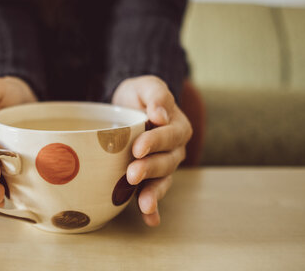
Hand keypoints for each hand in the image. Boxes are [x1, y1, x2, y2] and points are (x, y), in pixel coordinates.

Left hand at [112, 75, 191, 225]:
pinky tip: (150, 220)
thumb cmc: (138, 95)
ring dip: (154, 193)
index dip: (156, 142)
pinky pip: (154, 193)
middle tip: (132, 173)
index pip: (170, 135)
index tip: (138, 147)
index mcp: (177, 125)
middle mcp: (174, 149)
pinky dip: (154, 208)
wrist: (127, 106)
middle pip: (167, 161)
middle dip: (150, 168)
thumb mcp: (145, 86)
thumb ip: (156, 95)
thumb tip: (160, 114)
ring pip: (163, 180)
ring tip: (144, 204)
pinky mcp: (150, 178)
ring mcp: (163, 165)